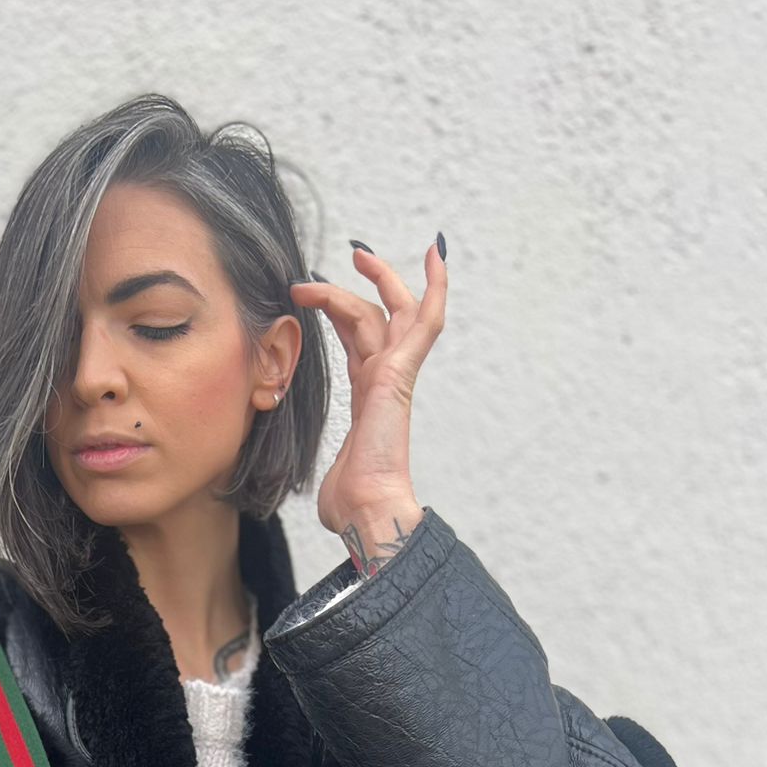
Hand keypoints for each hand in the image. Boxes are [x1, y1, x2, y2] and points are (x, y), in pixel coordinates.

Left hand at [289, 237, 445, 541]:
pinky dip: (435, 287)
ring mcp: (395, 376)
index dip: (348, 317)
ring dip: (363, 283)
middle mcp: (384, 382)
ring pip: (388, 313)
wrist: (366, 511)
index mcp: (370, 399)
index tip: (331, 296)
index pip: (362, 345)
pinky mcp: (401, 374)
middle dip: (359, 287)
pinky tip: (435, 255)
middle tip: (347, 258)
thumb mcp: (331, 476)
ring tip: (339, 263)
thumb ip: (334, 471)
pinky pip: (426, 322)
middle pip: (376, 319)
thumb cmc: (349, 504)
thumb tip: (334, 498)